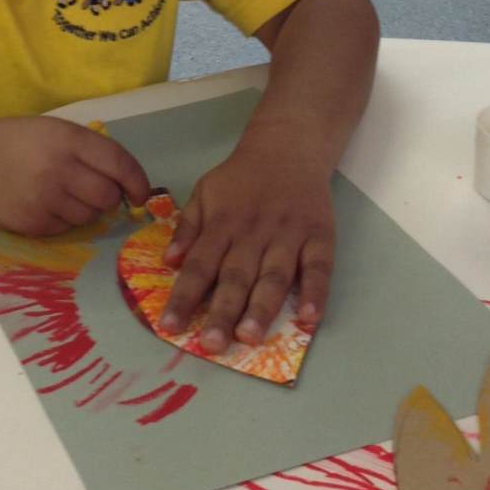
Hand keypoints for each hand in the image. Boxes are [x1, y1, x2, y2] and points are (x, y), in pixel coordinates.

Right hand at [0, 117, 149, 237]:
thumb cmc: (15, 142)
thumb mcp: (54, 130)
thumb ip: (89, 150)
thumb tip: (127, 182)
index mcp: (68, 140)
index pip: (119, 164)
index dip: (137, 181)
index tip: (140, 193)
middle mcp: (59, 169)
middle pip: (108, 196)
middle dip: (109, 196)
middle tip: (92, 189)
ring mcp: (46, 199)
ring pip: (90, 216)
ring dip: (86, 208)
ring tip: (62, 193)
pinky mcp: (34, 224)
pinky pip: (68, 228)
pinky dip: (65, 220)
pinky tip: (44, 203)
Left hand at [159, 127, 335, 353]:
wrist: (289, 144)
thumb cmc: (241, 177)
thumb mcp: (205, 192)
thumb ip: (187, 227)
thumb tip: (169, 261)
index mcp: (223, 223)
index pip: (200, 264)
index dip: (184, 296)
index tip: (169, 326)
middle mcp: (254, 232)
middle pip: (236, 276)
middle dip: (222, 312)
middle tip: (211, 345)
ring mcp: (289, 234)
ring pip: (275, 277)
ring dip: (262, 308)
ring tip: (250, 338)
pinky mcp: (320, 235)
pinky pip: (319, 268)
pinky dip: (316, 293)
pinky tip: (310, 319)